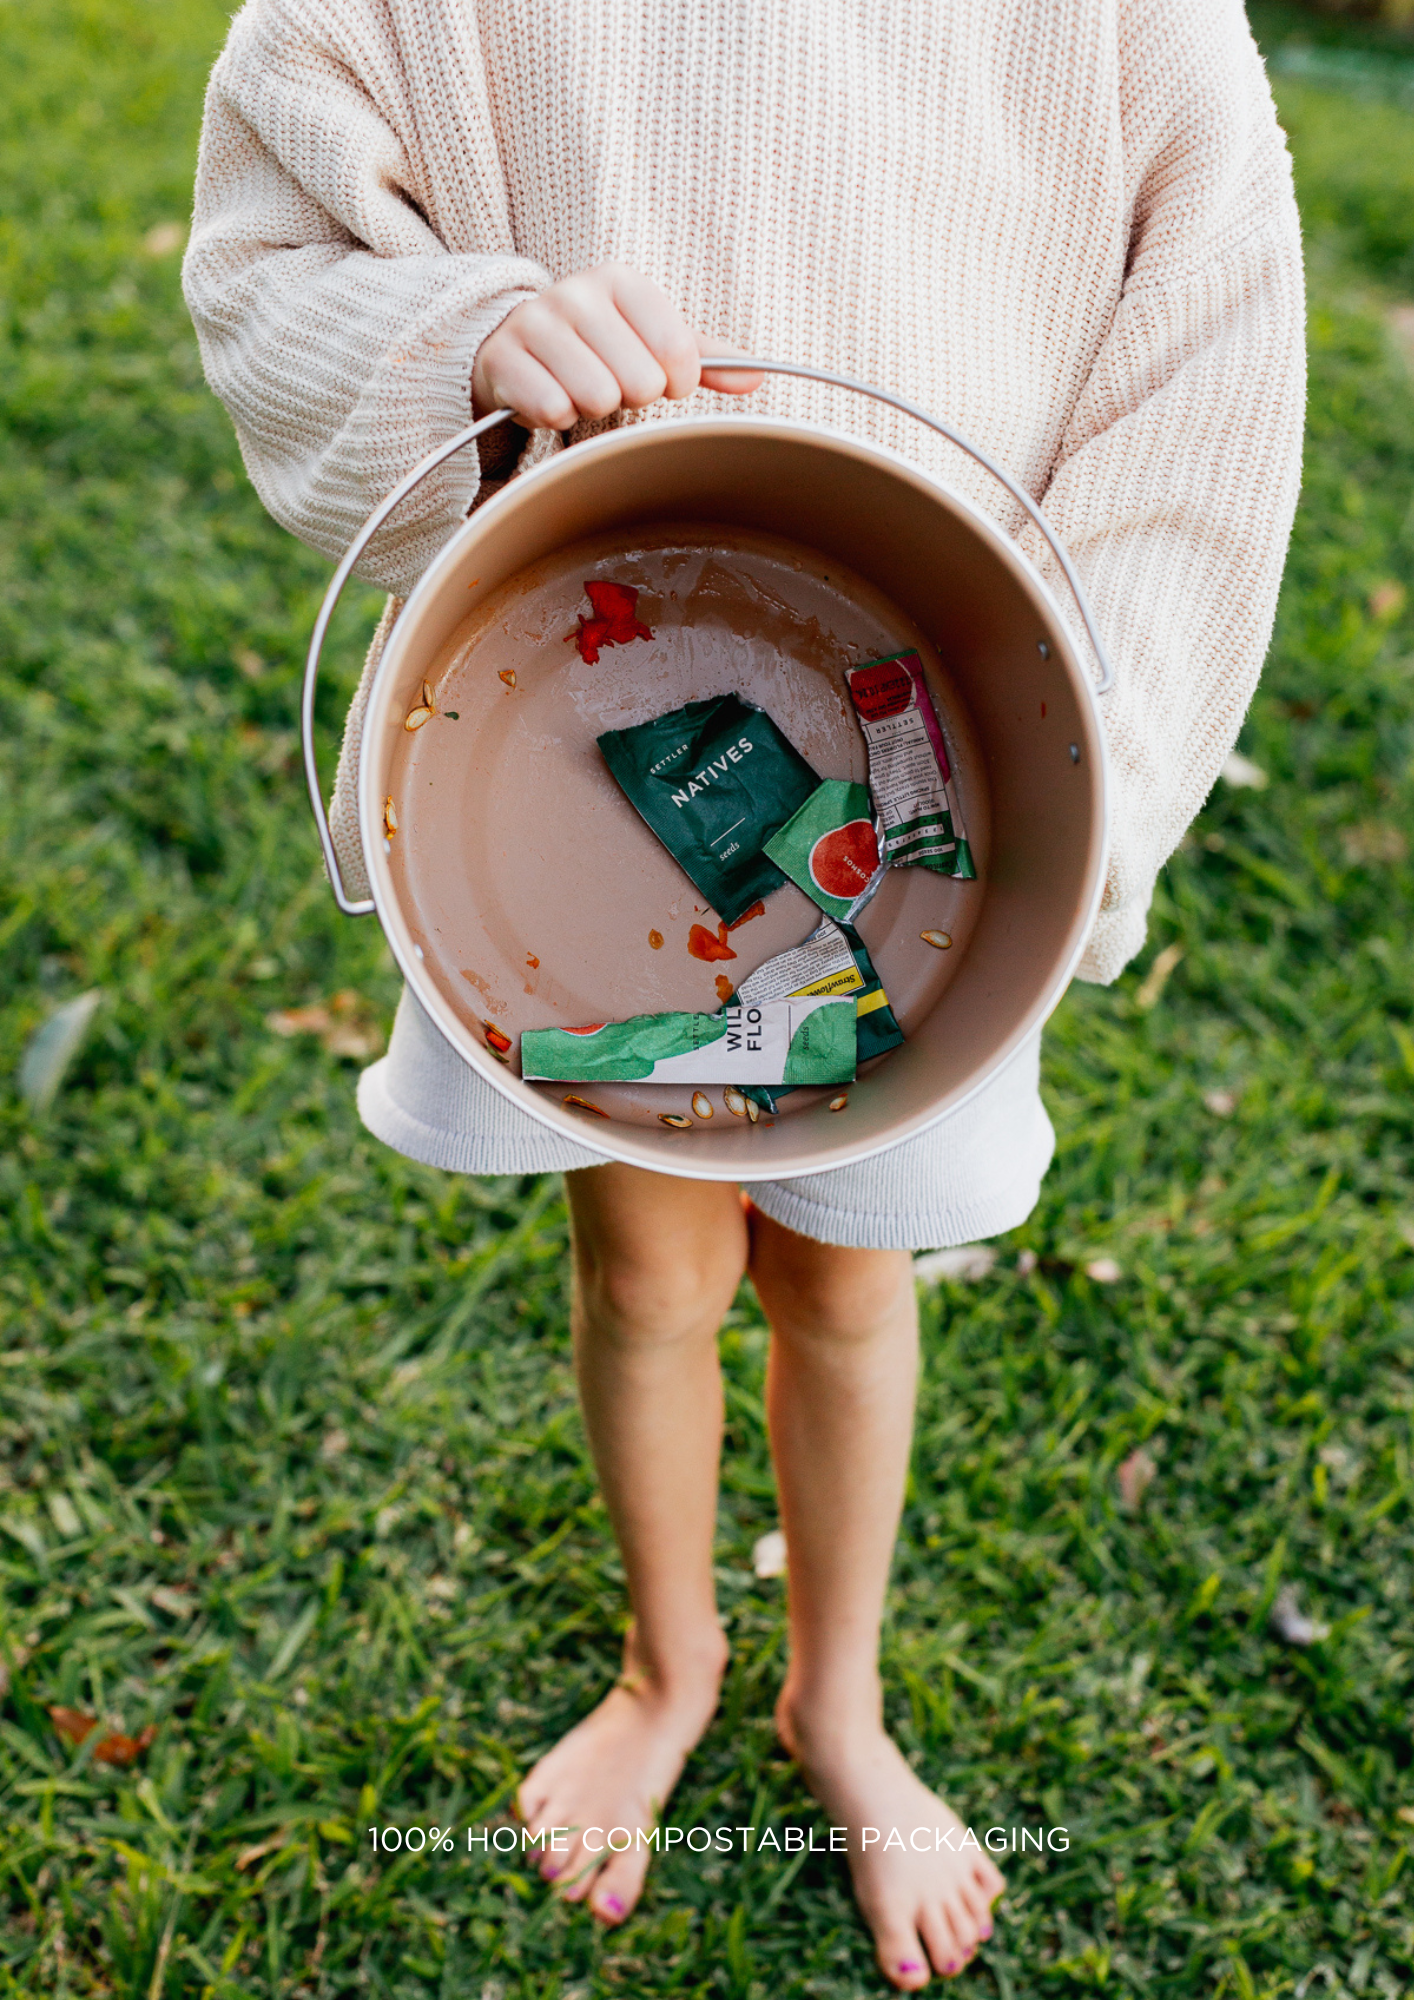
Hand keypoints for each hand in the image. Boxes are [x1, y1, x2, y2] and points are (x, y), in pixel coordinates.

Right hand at [471, 262, 762, 427]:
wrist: (512, 342)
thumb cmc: (596, 345)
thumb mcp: (649, 340)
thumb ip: (702, 358)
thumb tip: (756, 378)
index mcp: (621, 282)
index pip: (677, 350)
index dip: (676, 382)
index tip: (661, 380)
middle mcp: (576, 294)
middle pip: (639, 382)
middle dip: (629, 397)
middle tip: (610, 383)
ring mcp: (535, 322)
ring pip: (596, 397)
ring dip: (592, 408)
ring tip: (579, 389)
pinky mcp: (502, 358)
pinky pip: (552, 409)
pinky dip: (555, 417)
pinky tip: (549, 396)